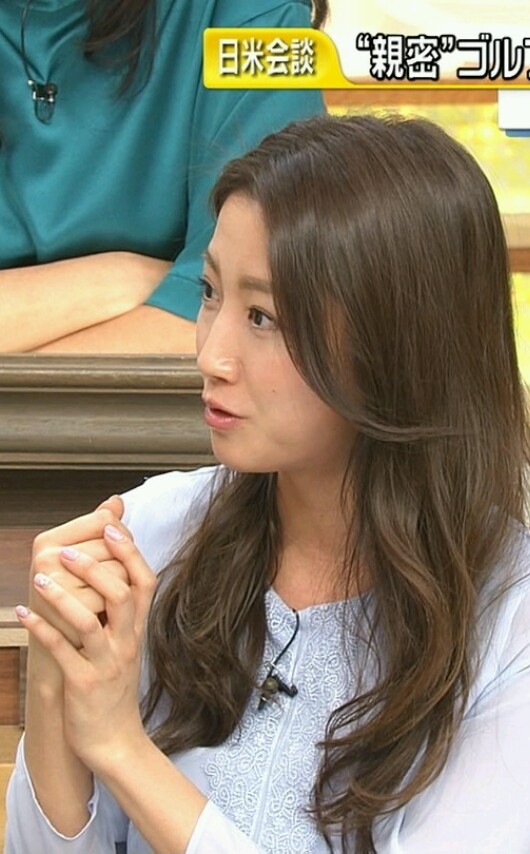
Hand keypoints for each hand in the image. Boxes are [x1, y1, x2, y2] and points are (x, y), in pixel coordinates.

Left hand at [17, 522, 155, 770]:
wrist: (115, 741)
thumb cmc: (115, 684)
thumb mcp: (126, 642)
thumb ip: (121, 605)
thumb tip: (113, 567)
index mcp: (137, 628)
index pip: (145, 581)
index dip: (130, 551)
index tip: (111, 524)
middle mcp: (127, 642)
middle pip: (122, 594)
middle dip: (96, 567)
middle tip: (69, 550)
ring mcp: (107, 663)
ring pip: (90, 623)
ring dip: (64, 597)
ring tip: (40, 578)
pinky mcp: (83, 684)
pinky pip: (62, 652)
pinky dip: (42, 630)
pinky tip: (22, 614)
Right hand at [29, 495, 128, 643]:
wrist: (56, 643)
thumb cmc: (69, 595)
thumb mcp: (78, 557)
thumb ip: (98, 527)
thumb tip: (116, 501)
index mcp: (47, 540)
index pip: (103, 519)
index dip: (119, 533)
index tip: (116, 548)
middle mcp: (46, 558)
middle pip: (113, 545)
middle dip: (123, 563)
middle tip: (110, 579)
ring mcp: (55, 585)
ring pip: (118, 572)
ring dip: (121, 586)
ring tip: (105, 595)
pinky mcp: (69, 612)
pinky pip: (112, 600)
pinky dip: (113, 608)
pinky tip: (101, 611)